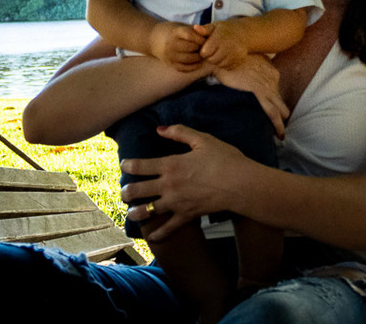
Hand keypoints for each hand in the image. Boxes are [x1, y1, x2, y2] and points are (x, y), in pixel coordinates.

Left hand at [121, 125, 247, 240]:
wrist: (240, 184)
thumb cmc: (225, 159)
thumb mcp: (203, 140)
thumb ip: (180, 132)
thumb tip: (160, 128)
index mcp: (171, 164)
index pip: (140, 166)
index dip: (127, 165)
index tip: (124, 165)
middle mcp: (168, 185)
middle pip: (137, 190)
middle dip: (126, 192)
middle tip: (124, 192)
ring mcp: (176, 203)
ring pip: (147, 211)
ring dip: (135, 212)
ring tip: (131, 212)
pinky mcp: (186, 216)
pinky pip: (168, 228)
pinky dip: (158, 234)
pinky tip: (152, 236)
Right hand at [146, 21, 205, 69]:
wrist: (153, 39)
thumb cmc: (172, 31)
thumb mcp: (181, 26)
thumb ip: (195, 30)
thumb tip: (210, 33)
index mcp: (175, 32)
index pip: (190, 35)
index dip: (200, 38)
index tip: (206, 39)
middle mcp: (171, 44)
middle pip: (191, 47)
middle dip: (200, 48)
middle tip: (206, 48)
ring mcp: (170, 55)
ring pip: (188, 59)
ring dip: (198, 58)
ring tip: (202, 54)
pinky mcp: (170, 63)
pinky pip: (183, 68)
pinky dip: (193, 67)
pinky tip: (198, 63)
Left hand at [194, 20, 249, 66]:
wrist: (244, 33)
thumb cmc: (225, 30)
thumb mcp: (215, 26)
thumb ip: (204, 29)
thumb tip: (195, 28)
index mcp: (219, 38)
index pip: (205, 53)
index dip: (204, 50)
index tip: (207, 45)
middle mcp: (228, 47)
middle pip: (211, 60)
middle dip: (210, 56)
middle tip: (214, 49)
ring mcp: (235, 55)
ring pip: (219, 65)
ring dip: (217, 61)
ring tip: (220, 52)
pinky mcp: (239, 60)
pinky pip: (227, 67)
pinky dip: (225, 64)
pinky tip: (227, 55)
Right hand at [211, 53, 288, 137]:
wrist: (224, 56)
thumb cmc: (230, 57)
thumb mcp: (244, 58)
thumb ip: (247, 65)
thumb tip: (241, 70)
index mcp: (269, 70)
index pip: (275, 88)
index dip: (274, 99)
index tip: (271, 106)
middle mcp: (272, 79)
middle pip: (279, 100)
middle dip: (279, 111)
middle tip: (276, 124)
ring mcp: (268, 88)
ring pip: (280, 109)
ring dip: (280, 122)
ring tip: (280, 135)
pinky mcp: (260, 95)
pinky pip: (273, 113)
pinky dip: (277, 125)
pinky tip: (279, 135)